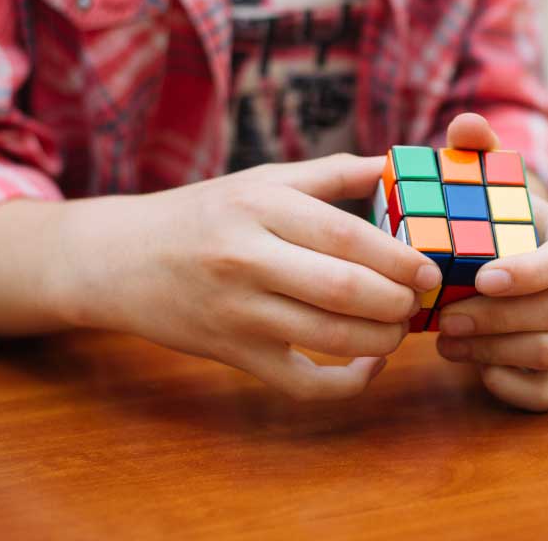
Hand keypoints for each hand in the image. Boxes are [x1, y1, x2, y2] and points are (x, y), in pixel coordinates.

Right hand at [50, 155, 440, 399]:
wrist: (118, 258)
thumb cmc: (202, 214)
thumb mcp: (260, 181)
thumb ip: (330, 174)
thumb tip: (392, 164)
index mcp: (261, 207)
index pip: (346, 236)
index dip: (398, 257)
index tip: (429, 270)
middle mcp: (247, 258)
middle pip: (344, 290)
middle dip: (397, 301)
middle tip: (419, 301)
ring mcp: (237, 312)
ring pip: (329, 338)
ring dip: (381, 339)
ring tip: (399, 327)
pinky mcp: (232, 354)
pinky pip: (301, 384)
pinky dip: (346, 383)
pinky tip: (368, 364)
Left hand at [433, 114, 547, 410]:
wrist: (504, 257)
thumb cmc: (494, 216)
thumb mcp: (486, 178)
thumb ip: (474, 149)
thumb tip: (465, 127)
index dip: (533, 273)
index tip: (483, 277)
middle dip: (500, 318)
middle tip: (444, 316)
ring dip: (493, 349)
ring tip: (444, 337)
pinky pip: (542, 392)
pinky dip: (506, 384)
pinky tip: (472, 364)